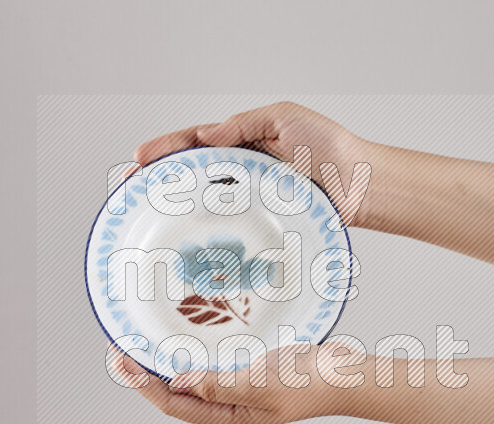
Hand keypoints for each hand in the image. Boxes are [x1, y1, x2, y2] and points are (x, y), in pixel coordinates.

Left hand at [117, 342, 379, 423]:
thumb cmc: (308, 385)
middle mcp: (227, 403)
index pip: (173, 403)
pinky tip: (187, 334)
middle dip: (147, 372)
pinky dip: (193, 350)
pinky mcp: (247, 368)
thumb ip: (218, 383)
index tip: (122, 360)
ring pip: (192, 375)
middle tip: (123, 348)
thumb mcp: (260, 384)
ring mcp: (237, 385)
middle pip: (176, 392)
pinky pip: (212, 361)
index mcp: (227, 414)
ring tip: (144, 341)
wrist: (342, 375)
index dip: (144, 384)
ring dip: (167, 360)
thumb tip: (179, 381)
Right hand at [131, 101, 373, 227]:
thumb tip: (207, 136)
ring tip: (150, 212)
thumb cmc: (330, 148)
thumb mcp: (286, 119)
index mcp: (246, 140)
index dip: (167, 148)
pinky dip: (208, 228)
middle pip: (194, 173)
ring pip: (208, 200)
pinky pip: (231, 223)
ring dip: (178, 205)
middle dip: (160, 179)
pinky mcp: (263, 221)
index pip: (197, 141)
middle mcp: (244, 170)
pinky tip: (190, 235)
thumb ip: (245, 124)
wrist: (362, 185)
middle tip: (132, 188)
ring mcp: (252, 197)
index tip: (140, 157)